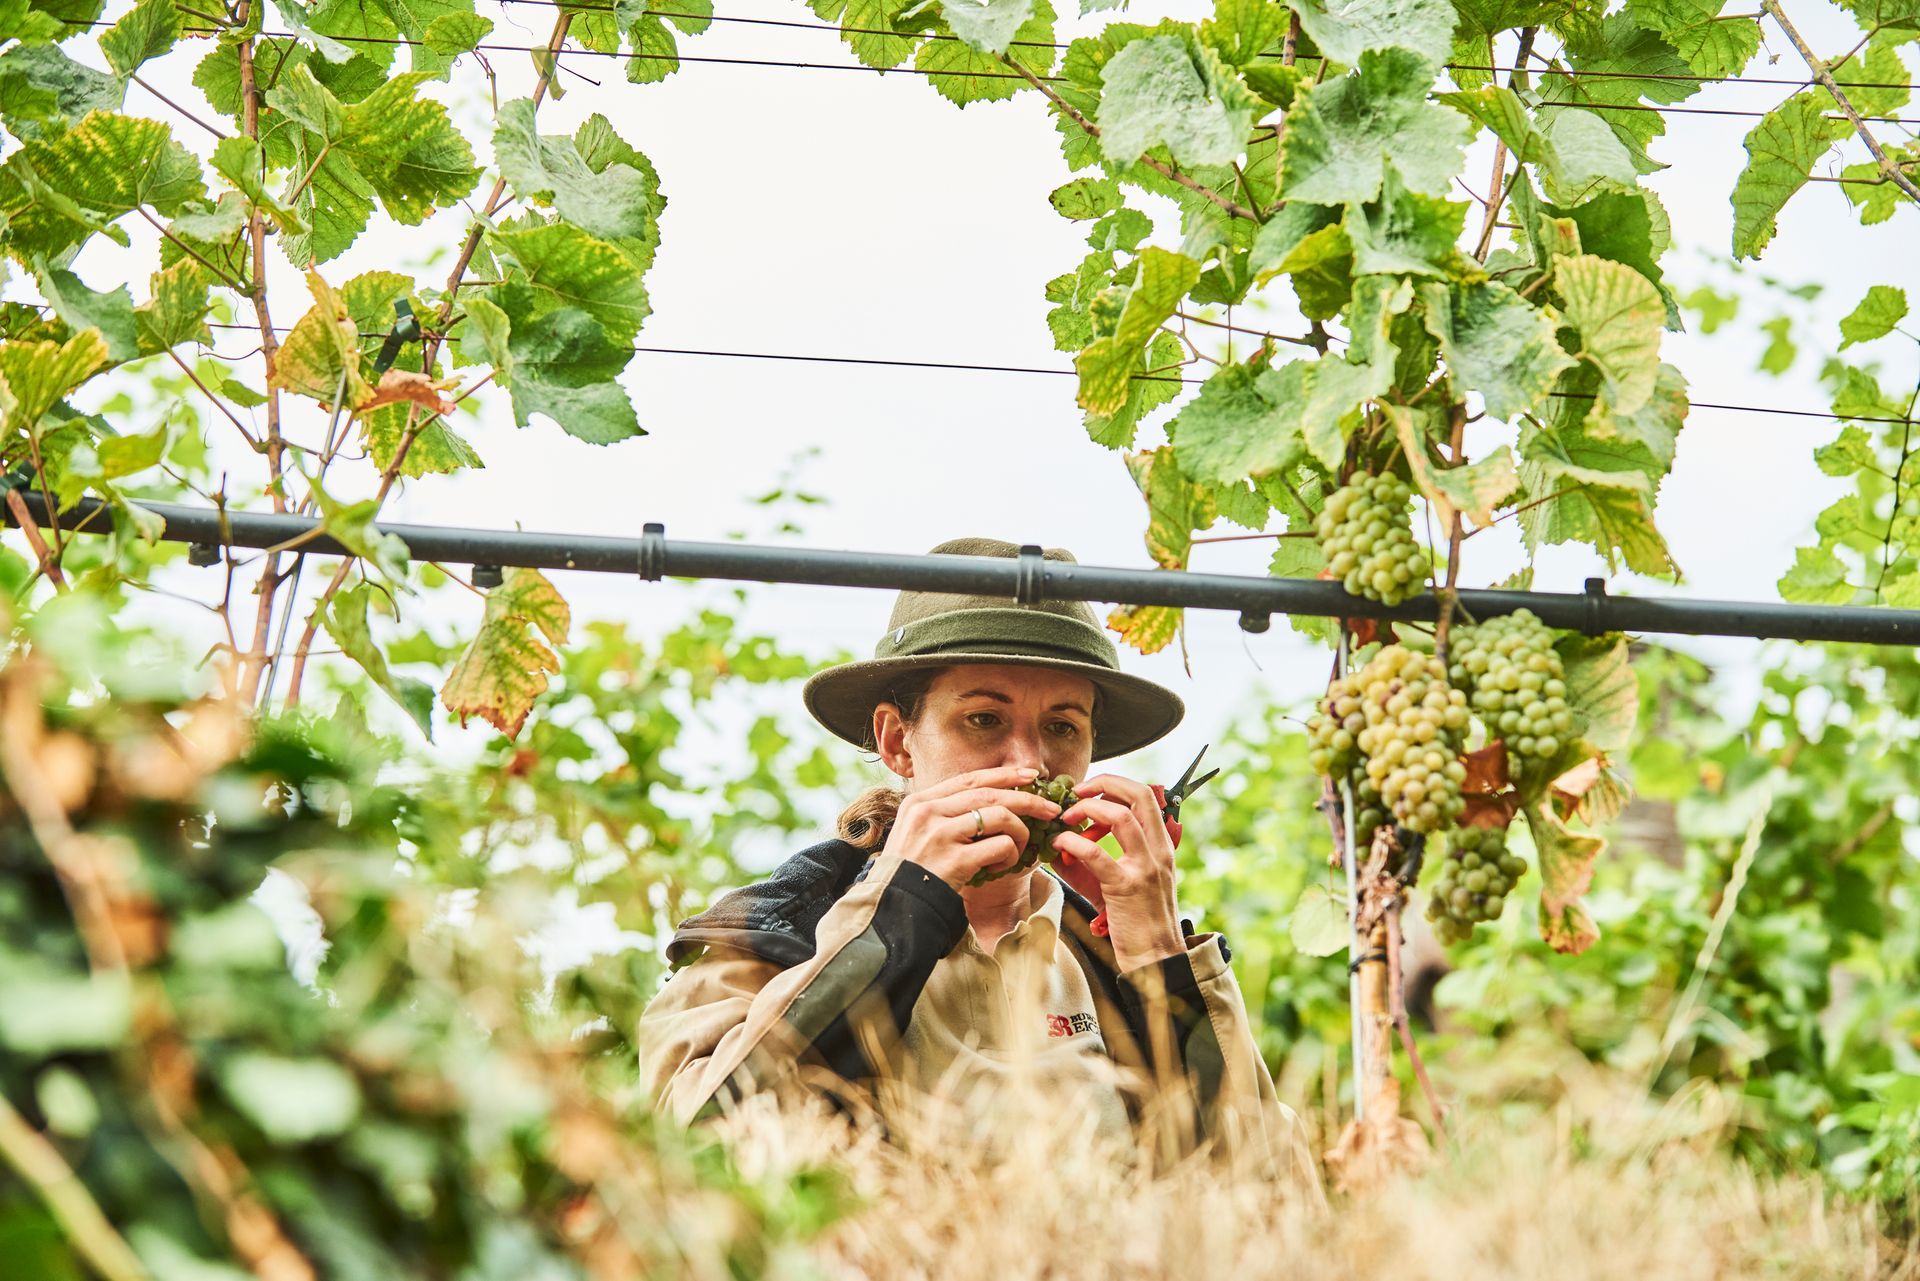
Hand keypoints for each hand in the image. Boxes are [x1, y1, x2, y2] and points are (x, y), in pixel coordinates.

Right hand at [881, 765, 1064, 892]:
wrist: (893, 907)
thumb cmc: (910, 872)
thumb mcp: (915, 832)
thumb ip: (943, 814)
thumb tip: (989, 801)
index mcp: (920, 801)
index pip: (969, 779)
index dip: (1003, 775)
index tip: (1030, 776)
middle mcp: (929, 813)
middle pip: (990, 794)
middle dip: (1027, 799)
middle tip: (1051, 809)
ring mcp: (940, 835)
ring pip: (1000, 817)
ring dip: (1020, 832)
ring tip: (1019, 849)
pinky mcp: (955, 860)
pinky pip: (1000, 847)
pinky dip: (1009, 856)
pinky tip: (999, 868)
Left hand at [1050, 773, 1185, 971]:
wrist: (1155, 959)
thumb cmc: (1136, 922)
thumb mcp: (1120, 883)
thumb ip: (1092, 861)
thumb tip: (1058, 844)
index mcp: (1161, 846)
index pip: (1147, 796)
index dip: (1116, 784)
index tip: (1090, 791)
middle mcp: (1159, 851)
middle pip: (1140, 795)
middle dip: (1105, 784)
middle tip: (1078, 792)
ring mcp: (1146, 868)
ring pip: (1121, 817)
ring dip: (1088, 810)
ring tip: (1067, 819)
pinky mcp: (1127, 888)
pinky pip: (1098, 854)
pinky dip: (1074, 842)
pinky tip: (1060, 846)